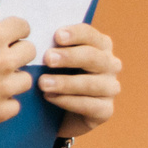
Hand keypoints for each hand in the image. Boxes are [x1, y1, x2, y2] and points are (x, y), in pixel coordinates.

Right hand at [0, 18, 34, 129]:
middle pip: (30, 52)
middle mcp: (3, 62)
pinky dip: (5, 103)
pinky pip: (15, 105)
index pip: (24, 27)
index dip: (15, 32)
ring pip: (26, 80)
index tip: (10, 38)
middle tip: (3, 59)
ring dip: (13, 79)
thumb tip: (1, 30)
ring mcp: (2, 88)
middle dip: (17, 53)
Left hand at [43, 24, 122, 138]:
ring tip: (43, 83)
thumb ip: (53, 48)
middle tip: (48, 59)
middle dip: (69, 57)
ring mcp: (110, 88)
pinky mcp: (106, 110)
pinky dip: (68, 101)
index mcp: (100, 46)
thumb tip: (37, 40)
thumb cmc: (57, 76)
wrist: (62, 113)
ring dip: (65, 83)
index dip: (75, 34)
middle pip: (93, 57)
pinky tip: (50, 97)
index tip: (57, 36)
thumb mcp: (56, 60)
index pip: (90, 35)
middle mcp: (110, 65)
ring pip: (91, 84)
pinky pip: (89, 105)